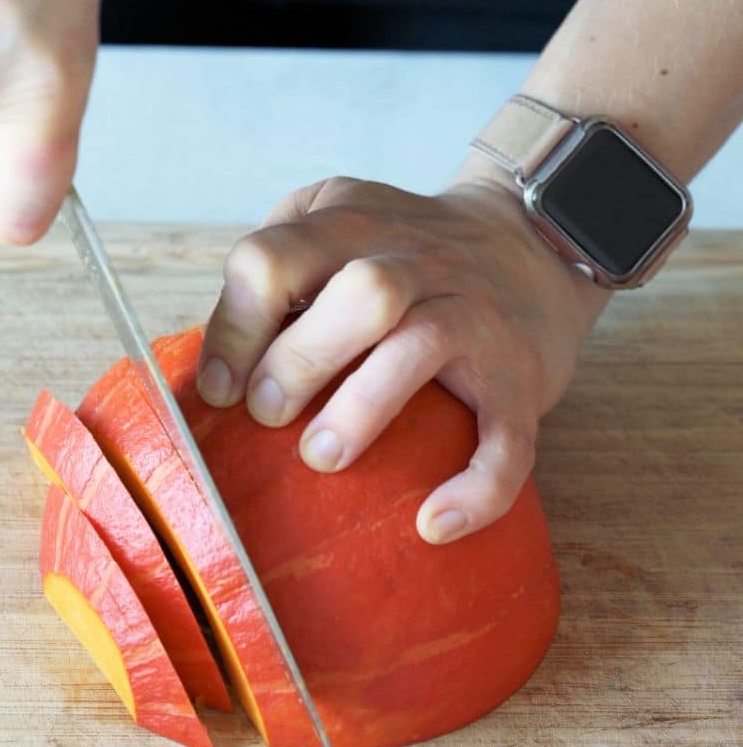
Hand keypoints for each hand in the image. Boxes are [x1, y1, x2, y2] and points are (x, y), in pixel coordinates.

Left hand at [196, 171, 610, 542]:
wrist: (530, 246)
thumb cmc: (405, 256)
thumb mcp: (340, 223)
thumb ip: (280, 267)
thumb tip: (215, 366)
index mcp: (353, 222)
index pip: (277, 258)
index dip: (236, 325)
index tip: (221, 387)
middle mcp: (417, 260)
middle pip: (361, 291)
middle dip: (299, 357)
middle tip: (266, 413)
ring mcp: (474, 316)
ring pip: (424, 345)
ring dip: (364, 405)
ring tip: (321, 456)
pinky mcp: (519, 378)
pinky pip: (508, 437)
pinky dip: (476, 485)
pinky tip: (433, 523)